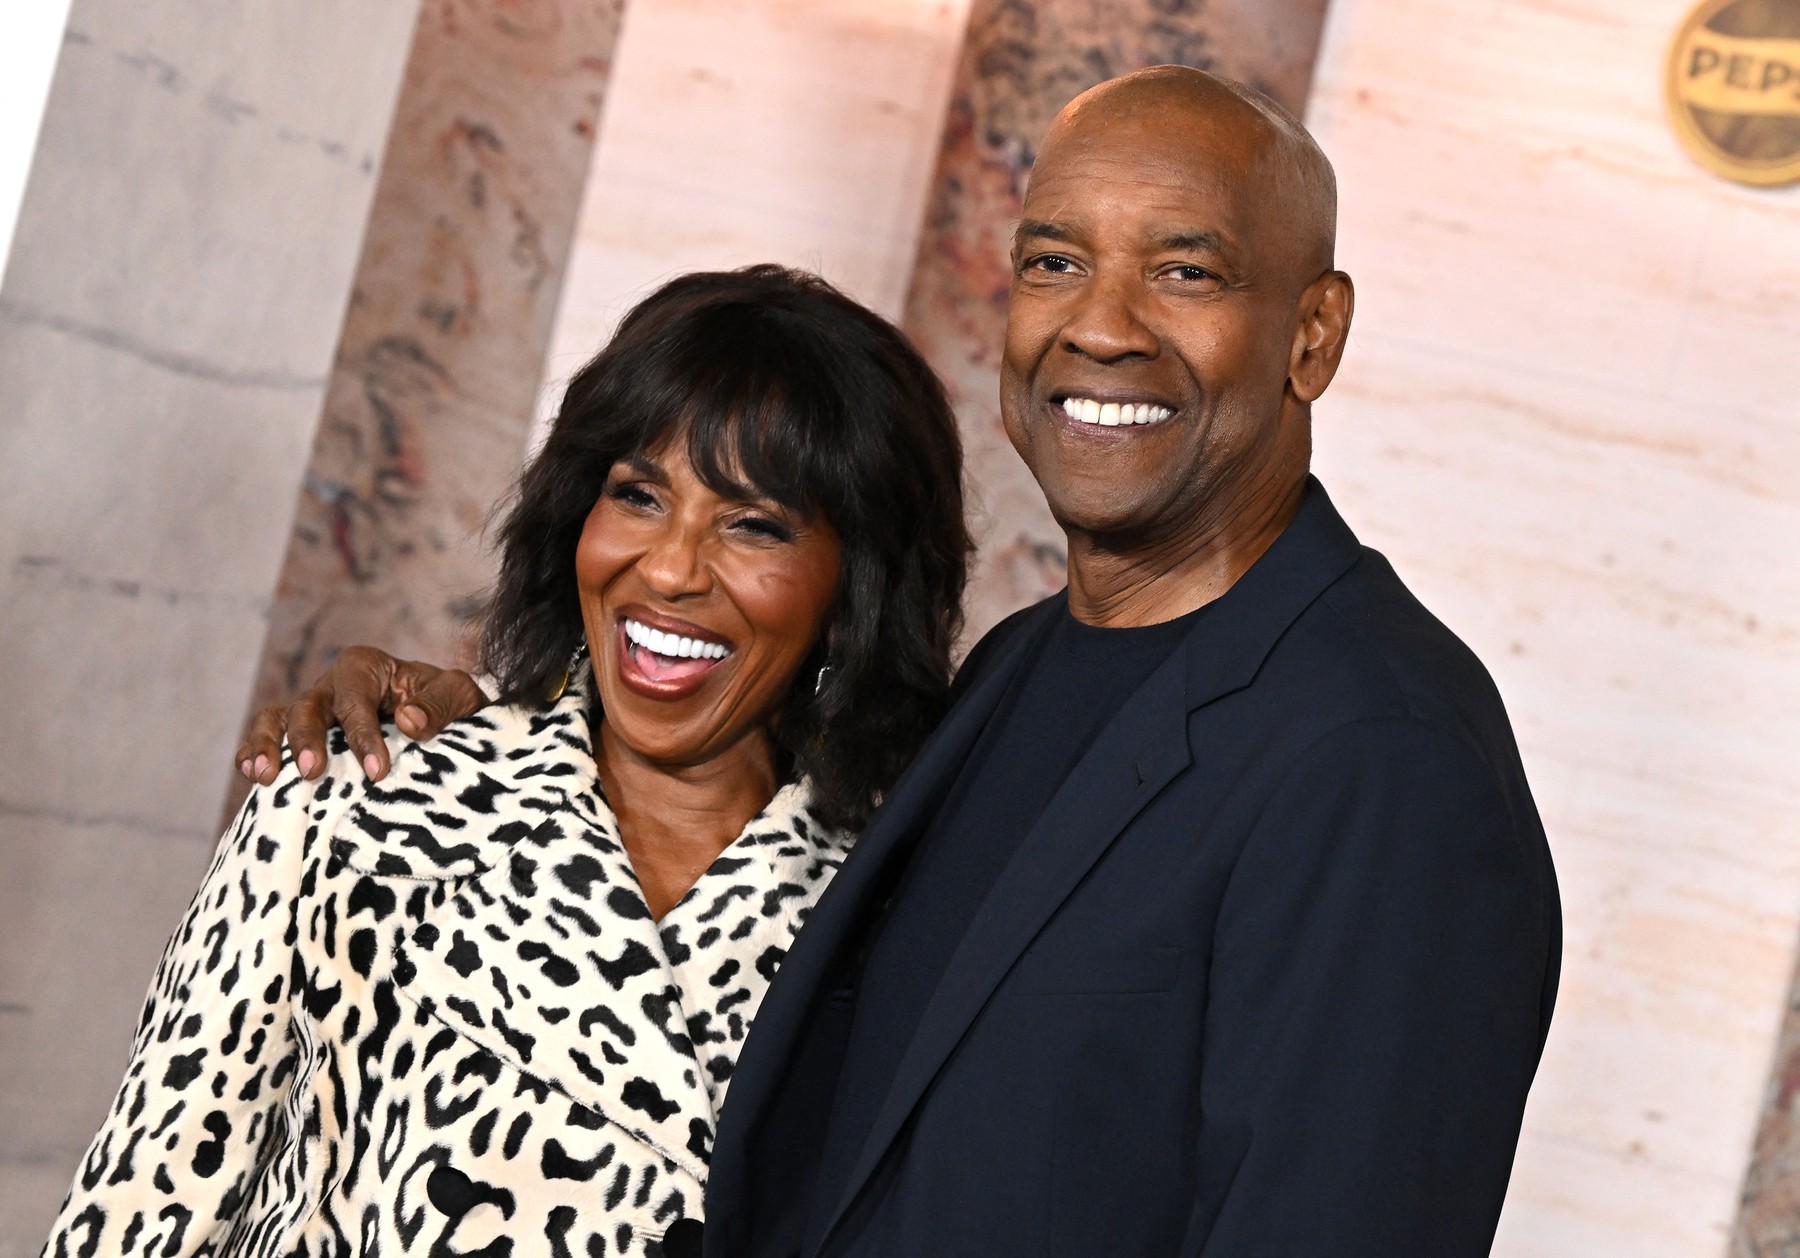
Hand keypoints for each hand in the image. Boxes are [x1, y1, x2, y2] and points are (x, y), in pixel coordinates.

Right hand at [235, 646, 487, 784]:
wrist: (441, 716)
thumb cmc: (446, 703)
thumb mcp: (459, 694)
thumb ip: (438, 703)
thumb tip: (408, 720)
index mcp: (367, 667)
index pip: (357, 700)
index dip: (363, 736)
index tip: (377, 772)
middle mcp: (333, 684)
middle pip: (308, 706)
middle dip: (307, 739)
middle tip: (312, 771)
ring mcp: (314, 709)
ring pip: (278, 718)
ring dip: (268, 745)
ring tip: (263, 775)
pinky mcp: (302, 733)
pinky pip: (268, 735)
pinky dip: (254, 750)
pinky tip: (251, 774)